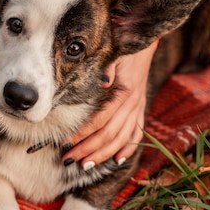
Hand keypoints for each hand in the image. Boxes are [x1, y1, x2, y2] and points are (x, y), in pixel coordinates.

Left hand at [61, 40, 158, 169]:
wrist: (143, 44)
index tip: (66, 141)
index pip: (101, 119)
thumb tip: (104, 81)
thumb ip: (108, 68)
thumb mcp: (115, 54)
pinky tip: (117, 161)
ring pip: (122, 138)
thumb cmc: (122, 50)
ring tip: (86, 165)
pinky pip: (137, 134)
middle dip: (87, 149)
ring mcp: (139, 108)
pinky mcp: (141, 110)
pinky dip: (128, 149)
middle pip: (110, 134)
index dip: (84, 132)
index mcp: (126, 91)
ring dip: (103, 154)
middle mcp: (134, 103)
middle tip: (68, 158)